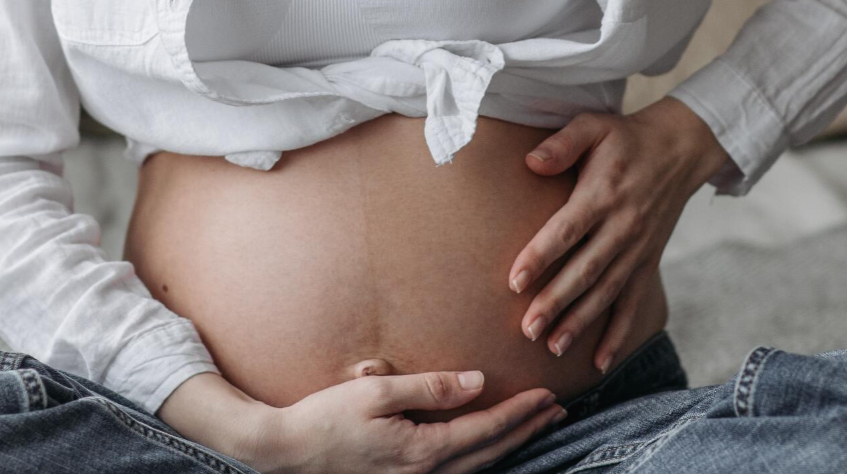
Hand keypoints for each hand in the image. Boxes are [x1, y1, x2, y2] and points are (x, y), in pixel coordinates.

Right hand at [248, 360, 568, 473]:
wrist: (288, 451)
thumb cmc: (327, 417)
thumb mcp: (377, 390)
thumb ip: (429, 387)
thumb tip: (476, 381)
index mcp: (422, 451)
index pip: (485, 429)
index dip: (519, 413)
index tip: (547, 396)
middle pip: (490, 452)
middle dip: (526, 429)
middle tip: (558, 409)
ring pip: (477, 465)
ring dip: (510, 443)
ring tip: (536, 423)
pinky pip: (458, 469)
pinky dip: (483, 454)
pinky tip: (490, 443)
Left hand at [507, 97, 732, 373]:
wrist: (679, 149)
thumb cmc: (625, 137)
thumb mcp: (593, 125)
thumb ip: (562, 144)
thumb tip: (530, 162)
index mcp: (602, 193)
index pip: (566, 230)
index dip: (540, 256)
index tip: (514, 281)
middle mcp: (621, 226)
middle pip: (584, 270)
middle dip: (555, 302)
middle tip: (526, 329)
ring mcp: (637, 248)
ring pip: (606, 292)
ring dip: (580, 322)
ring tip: (552, 346)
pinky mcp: (648, 261)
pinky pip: (633, 302)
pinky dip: (619, 333)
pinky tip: (600, 360)